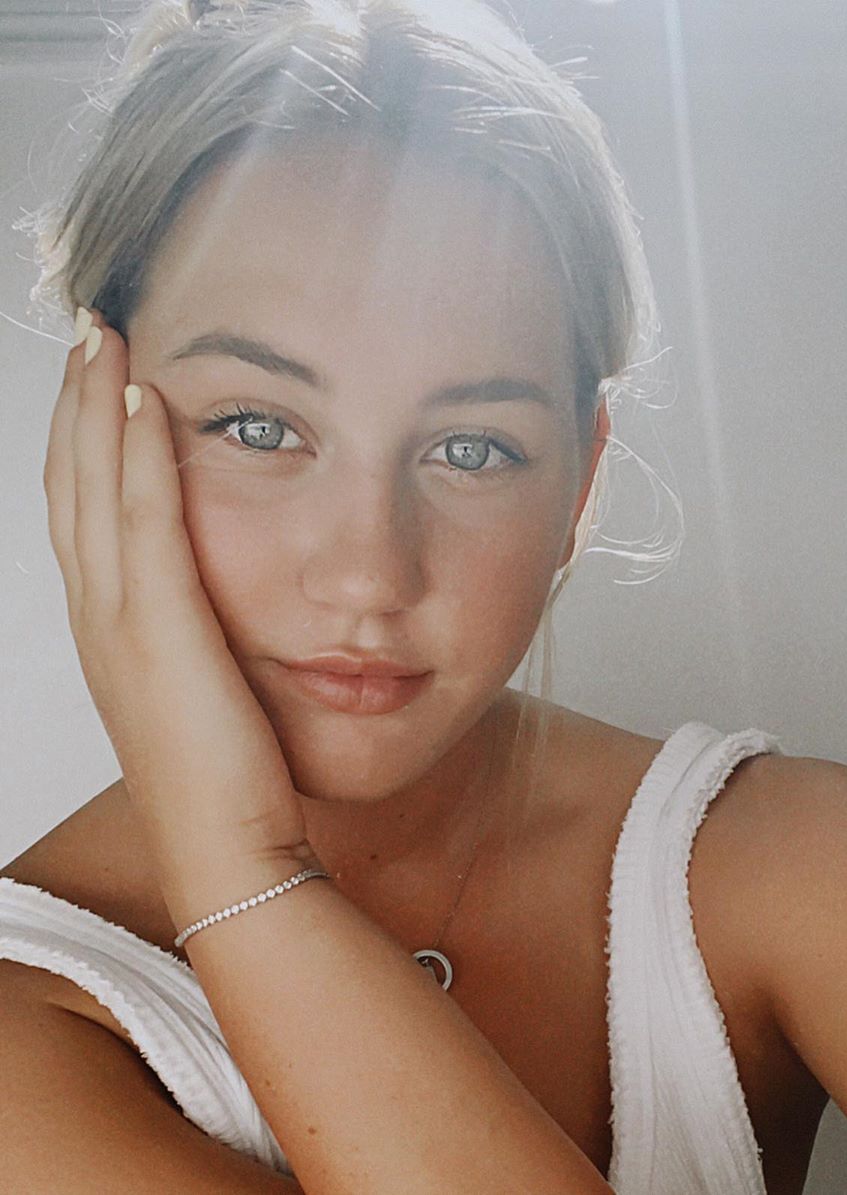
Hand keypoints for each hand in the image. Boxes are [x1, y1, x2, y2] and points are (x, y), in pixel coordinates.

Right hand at [43, 309, 311, 881]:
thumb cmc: (230, 777)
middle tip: (94, 329)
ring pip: (93, 490)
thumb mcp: (206, 690)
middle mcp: (100, 619)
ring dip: (98, 407)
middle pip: (73, 485)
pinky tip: (148, 400)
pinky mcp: (161, 635)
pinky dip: (137, 458)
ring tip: (109, 338)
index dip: (86, 439)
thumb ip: (202, 636)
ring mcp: (120, 626)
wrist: (229, 851)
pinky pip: (144, 525)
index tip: (106, 376)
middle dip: (79, 403)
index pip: (86, 511)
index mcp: (112, 629)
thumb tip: (226, 599)